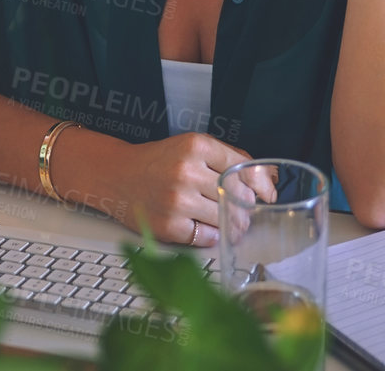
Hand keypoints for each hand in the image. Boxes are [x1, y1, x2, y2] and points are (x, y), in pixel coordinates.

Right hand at [106, 134, 276, 246]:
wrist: (116, 176)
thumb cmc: (157, 162)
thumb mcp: (191, 146)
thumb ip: (227, 157)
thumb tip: (266, 180)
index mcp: (195, 146)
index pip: (242, 168)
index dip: (261, 185)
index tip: (268, 195)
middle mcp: (186, 171)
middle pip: (236, 196)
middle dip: (246, 208)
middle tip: (244, 212)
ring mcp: (177, 200)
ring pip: (225, 218)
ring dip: (233, 226)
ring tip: (230, 224)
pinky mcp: (169, 226)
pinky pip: (207, 237)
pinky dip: (212, 236)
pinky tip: (208, 229)